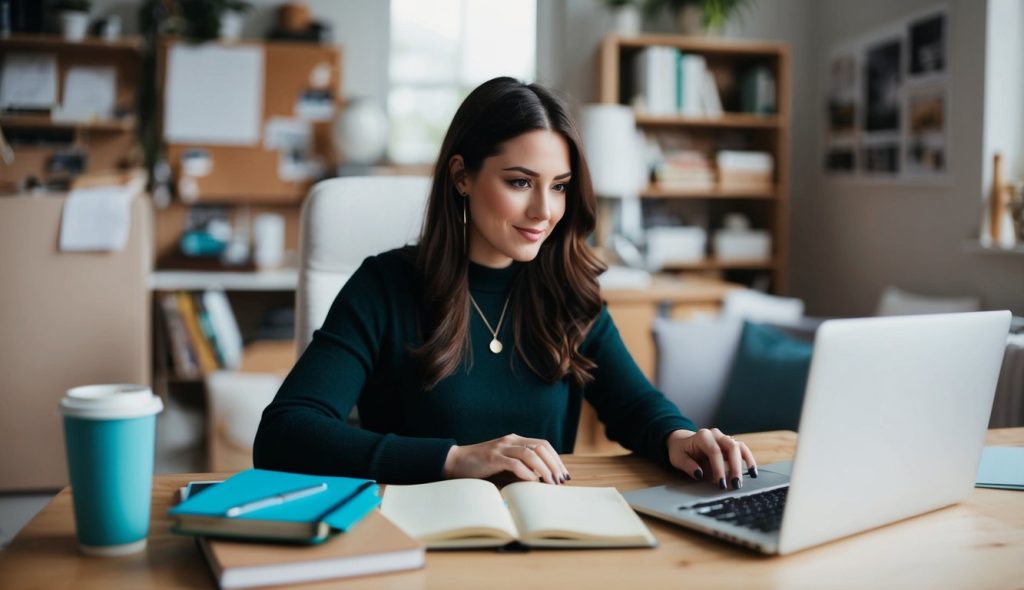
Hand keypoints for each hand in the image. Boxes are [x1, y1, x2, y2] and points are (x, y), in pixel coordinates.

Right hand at [443, 434, 569, 484]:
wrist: (455, 462)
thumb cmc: (481, 467)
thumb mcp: (504, 465)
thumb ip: (521, 468)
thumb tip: (542, 481)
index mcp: (515, 440)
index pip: (543, 444)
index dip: (556, 459)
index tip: (564, 474)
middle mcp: (510, 440)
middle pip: (541, 447)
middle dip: (554, 464)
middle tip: (561, 480)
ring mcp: (501, 447)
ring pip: (531, 453)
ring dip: (544, 469)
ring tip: (551, 483)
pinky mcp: (493, 457)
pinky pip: (515, 463)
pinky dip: (527, 473)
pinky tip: (532, 481)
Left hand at [666, 428, 757, 489]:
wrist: (683, 442)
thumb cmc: (680, 451)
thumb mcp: (678, 458)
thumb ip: (688, 465)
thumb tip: (699, 474)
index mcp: (702, 436)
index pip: (715, 452)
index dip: (719, 468)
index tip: (721, 484)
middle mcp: (715, 434)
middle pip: (731, 448)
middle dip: (734, 467)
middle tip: (735, 485)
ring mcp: (724, 438)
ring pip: (739, 447)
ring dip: (744, 463)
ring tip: (749, 478)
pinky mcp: (730, 444)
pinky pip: (742, 449)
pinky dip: (748, 459)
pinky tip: (752, 471)